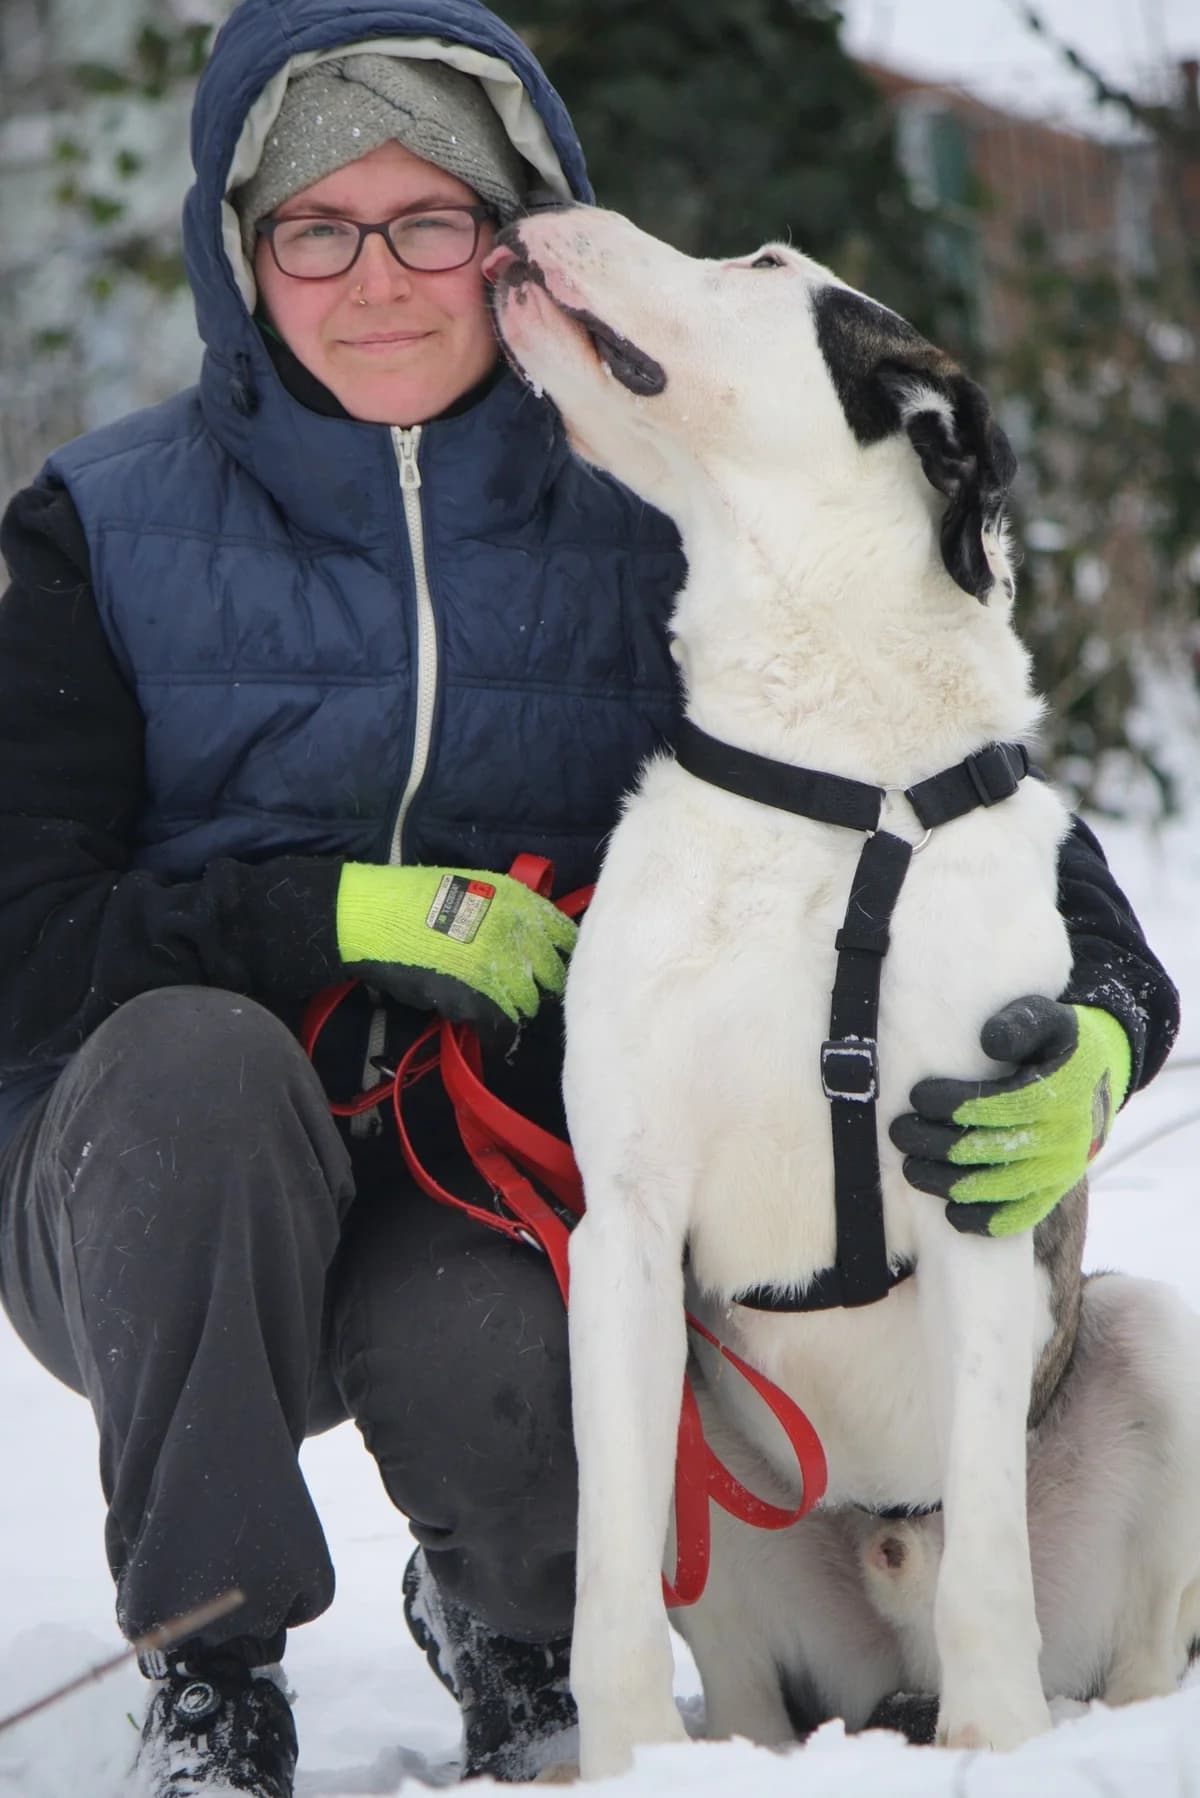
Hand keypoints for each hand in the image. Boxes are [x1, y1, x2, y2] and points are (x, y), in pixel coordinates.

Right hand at [336, 862, 577, 1028]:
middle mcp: (518, 933)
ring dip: (515, 1010)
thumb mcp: (475, 888)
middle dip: (538, 987)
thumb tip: (530, 941)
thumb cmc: (417, 900)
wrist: (375, 918)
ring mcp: (501, 968)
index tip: (548, 967)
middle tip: (519, 992)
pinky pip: (502, 1029)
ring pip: (528, 1004)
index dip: (559, 956)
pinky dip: (498, 1036)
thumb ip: (508, 912)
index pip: (566, 936)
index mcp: (520, 902)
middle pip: (551, 975)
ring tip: (496, 1009)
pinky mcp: (479, 1000)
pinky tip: (490, 1034)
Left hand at [888, 996, 1131, 1236]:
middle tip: (898, 1132)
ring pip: (999, 1187)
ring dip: (949, 1183)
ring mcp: (1061, 1170)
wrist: (1102, 1080)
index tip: (917, 1096)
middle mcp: (1064, 1137)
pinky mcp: (1055, 1191)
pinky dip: (986, 1220)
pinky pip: (1021, 1216)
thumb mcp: (1051, 1019)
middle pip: (990, 1149)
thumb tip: (988, 1041)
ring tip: (910, 1170)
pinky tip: (952, 1214)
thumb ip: (1022, 1023)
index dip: (953, 1104)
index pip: (999, 1104)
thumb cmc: (1061, 1044)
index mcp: (1062, 1092)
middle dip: (936, 1143)